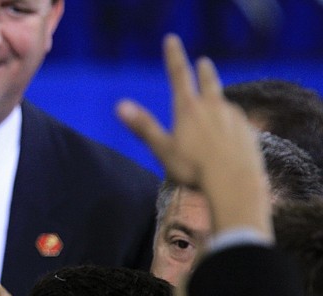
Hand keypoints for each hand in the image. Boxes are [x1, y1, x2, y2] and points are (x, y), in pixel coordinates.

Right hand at [115, 34, 271, 238]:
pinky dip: (230, 123)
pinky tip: (228, 134)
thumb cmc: (194, 169)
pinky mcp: (248, 131)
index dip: (174, 56)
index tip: (171, 40)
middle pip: (208, 82)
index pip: (178, 75)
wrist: (235, 184)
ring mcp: (233, 117)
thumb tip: (119, 105)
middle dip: (204, 71)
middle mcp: (213, 106)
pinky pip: (236, 122)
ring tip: (214, 108)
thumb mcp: (162, 150)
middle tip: (204, 62)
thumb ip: (143, 127)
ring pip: (223, 104)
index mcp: (188, 108)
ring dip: (217, 102)